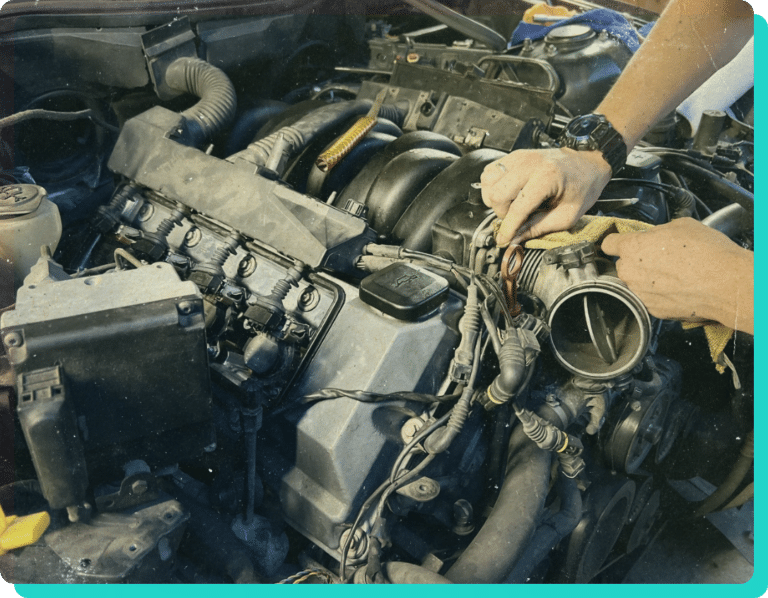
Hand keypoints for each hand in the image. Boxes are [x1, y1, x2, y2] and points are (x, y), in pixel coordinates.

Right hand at [480, 148, 611, 245]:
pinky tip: (505, 193)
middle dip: (502, 212)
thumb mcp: (567, 215)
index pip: (518, 207)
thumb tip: (515, 239)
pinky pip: (490, 172)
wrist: (589, 162)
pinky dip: (492, 186)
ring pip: (488, 181)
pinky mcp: (514, 156)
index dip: (508, 228)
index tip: (503, 240)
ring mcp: (520, 157)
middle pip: (497, 194)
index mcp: (547, 177)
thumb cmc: (583, 186)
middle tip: (515, 218)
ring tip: (509, 205)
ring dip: (494, 199)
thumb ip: (538, 228)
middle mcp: (530, 163)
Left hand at [601, 217, 753, 333]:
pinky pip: (650, 299)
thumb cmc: (706, 252)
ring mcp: (639, 293)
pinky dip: (660, 295)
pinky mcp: (652, 310)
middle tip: (661, 258)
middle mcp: (630, 272)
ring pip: (636, 283)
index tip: (621, 244)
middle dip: (638, 261)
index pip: (609, 243)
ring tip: (674, 275)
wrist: (725, 284)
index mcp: (632, 247)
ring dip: (649, 279)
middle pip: (624, 264)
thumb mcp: (681, 226)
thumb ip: (658, 232)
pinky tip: (679, 288)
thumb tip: (656, 238)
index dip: (616, 242)